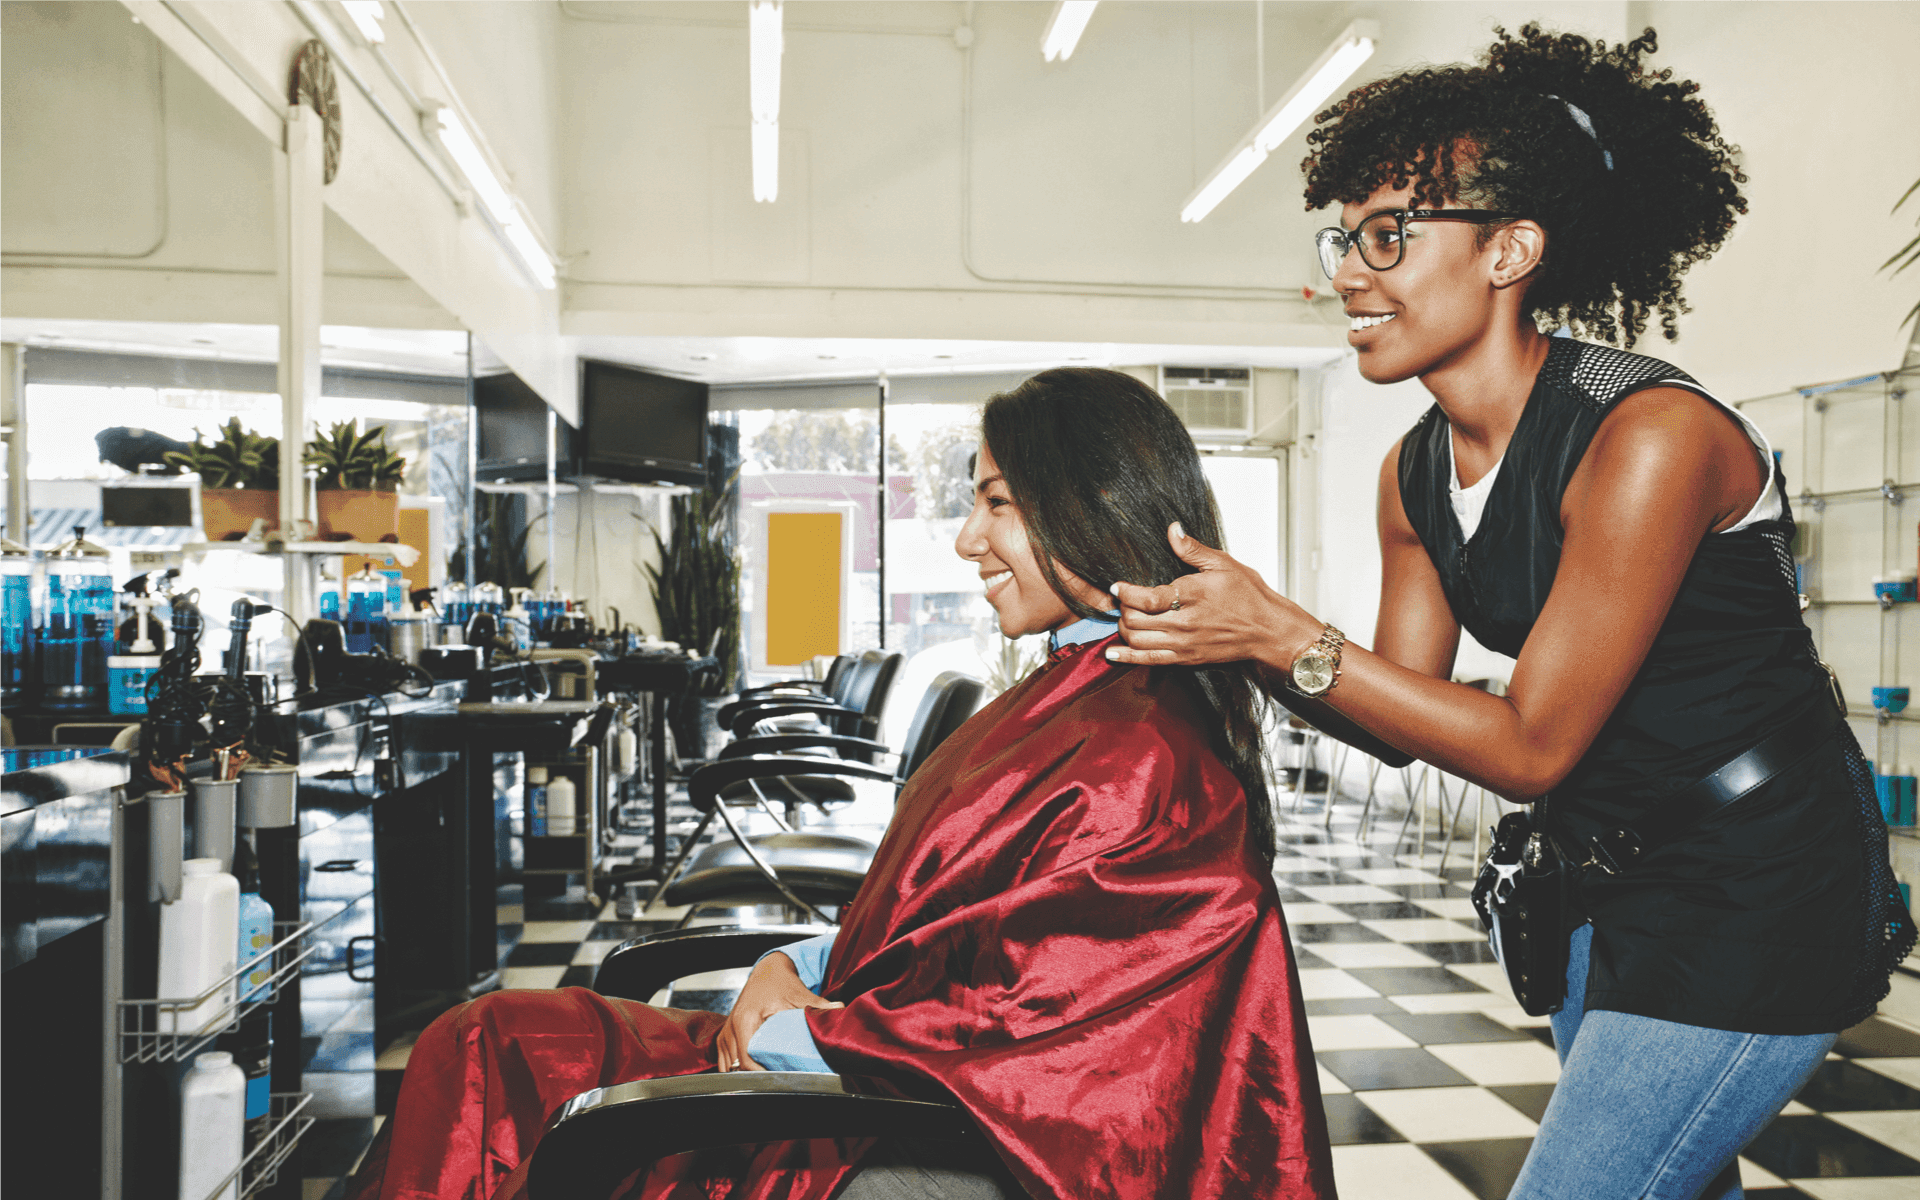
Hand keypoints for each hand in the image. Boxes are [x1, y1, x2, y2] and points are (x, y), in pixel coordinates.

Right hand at [714, 950, 843, 1071]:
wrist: (767, 970)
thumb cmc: (779, 981)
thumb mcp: (799, 994)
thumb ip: (818, 1005)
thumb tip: (840, 1010)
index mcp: (745, 1020)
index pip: (747, 1060)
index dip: (762, 1074)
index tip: (780, 1077)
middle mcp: (731, 1028)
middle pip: (736, 1066)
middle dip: (756, 1076)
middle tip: (780, 1078)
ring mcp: (726, 1033)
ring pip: (729, 1066)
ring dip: (745, 1072)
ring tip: (769, 1073)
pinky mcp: (726, 1036)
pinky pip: (726, 1060)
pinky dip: (738, 1066)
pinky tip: (756, 1066)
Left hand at [1106, 523, 1317, 669]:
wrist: (1268, 631)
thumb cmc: (1249, 596)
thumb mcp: (1223, 564)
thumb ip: (1192, 550)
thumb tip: (1173, 530)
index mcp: (1192, 595)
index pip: (1147, 599)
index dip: (1125, 592)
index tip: (1116, 586)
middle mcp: (1184, 623)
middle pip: (1135, 620)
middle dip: (1121, 609)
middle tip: (1120, 600)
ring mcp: (1184, 644)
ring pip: (1138, 640)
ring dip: (1123, 629)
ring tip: (1122, 617)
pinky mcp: (1186, 659)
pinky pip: (1149, 660)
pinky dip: (1127, 656)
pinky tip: (1113, 652)